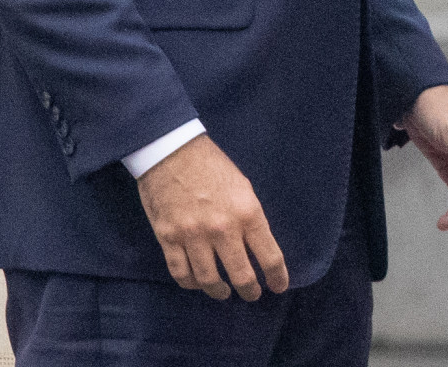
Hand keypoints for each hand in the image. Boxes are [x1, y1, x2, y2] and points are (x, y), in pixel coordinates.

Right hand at [135, 133, 287, 300]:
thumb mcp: (244, 187)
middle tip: (252, 294)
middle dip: (250, 291)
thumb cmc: (212, 166)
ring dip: (219, 291)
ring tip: (224, 291)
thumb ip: (250, 218)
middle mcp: (222, 229)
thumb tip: (256, 246)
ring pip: (209, 280)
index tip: (279, 286)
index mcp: (247, 213)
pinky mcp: (168, 238)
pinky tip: (198, 283)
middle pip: (241, 275)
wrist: (172, 152)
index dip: (277, 277)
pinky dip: (191, 283)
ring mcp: (193, 236)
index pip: (269, 256)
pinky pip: (181, 273)